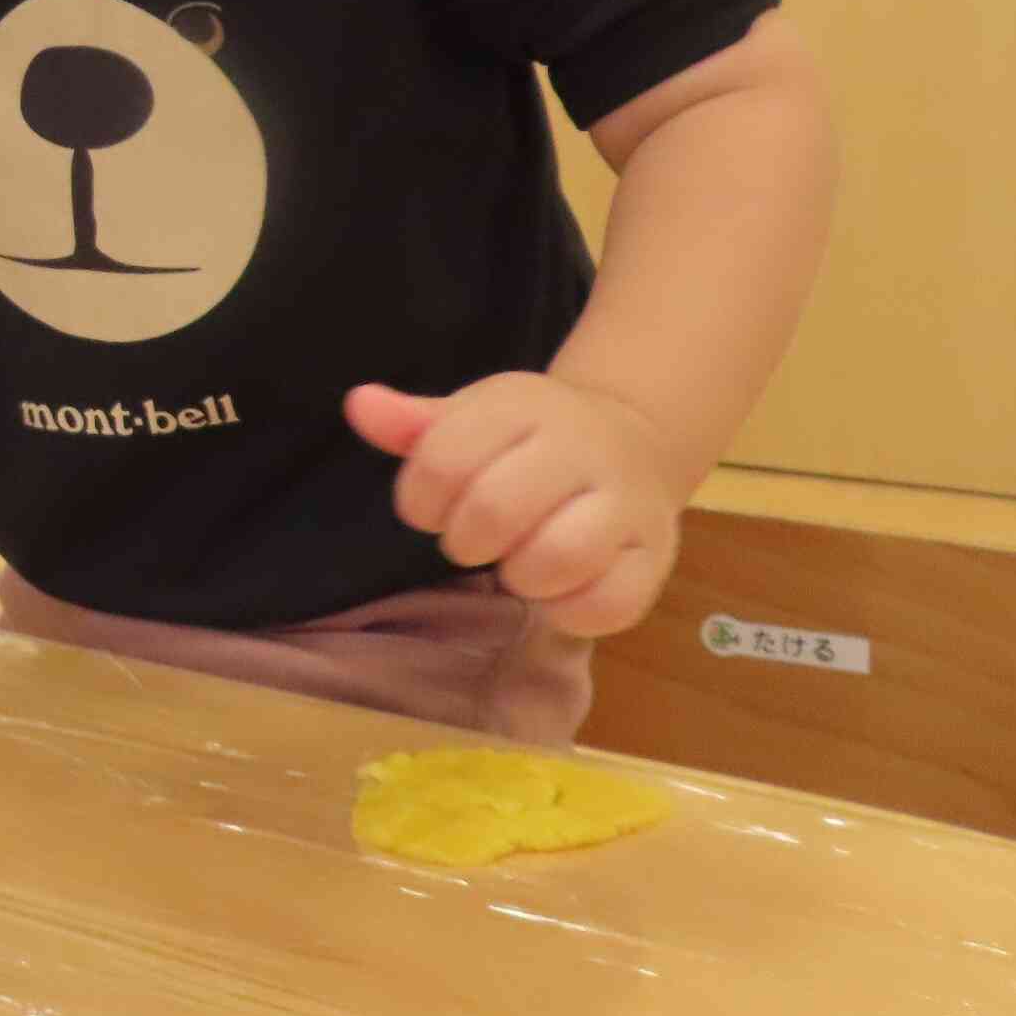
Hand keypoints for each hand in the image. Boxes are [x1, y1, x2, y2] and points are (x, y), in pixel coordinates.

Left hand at [345, 373, 686, 636]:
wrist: (632, 443)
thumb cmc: (530, 440)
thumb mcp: (472, 418)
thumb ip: (414, 423)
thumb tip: (360, 406)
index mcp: (526, 406)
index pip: (445, 458)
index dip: (420, 499)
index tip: (431, 507)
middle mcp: (583, 448)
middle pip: (495, 508)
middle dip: (465, 539)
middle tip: (472, 541)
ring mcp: (627, 503)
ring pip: (559, 555)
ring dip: (520, 575)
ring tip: (518, 563)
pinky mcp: (655, 556)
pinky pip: (609, 603)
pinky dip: (570, 610)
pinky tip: (558, 590)